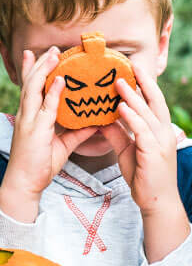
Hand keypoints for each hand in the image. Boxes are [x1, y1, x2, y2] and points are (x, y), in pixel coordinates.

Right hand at [0, 47, 96, 219]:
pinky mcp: (34, 129)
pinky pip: (45, 107)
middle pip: (30, 83)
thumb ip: (78, 133)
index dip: (33, 71)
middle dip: (39, 64)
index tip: (40, 55)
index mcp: (30, 117)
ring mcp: (28, 121)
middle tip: (52, 48)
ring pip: (34, 89)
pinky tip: (61, 80)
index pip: (31, 89)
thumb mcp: (63, 146)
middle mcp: (26, 115)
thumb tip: (96, 123)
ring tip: (54, 54)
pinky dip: (52, 92)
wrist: (24, 183)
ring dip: (44, 70)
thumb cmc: (39, 166)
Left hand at [100, 64, 182, 215]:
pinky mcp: (154, 152)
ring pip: (147, 113)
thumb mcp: (127, 150)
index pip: (152, 101)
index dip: (144, 85)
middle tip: (129, 65)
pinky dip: (132, 117)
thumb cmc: (143, 175)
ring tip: (118, 82)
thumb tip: (103, 119)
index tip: (131, 70)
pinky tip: (121, 107)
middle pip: (154, 101)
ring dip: (133, 96)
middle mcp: (162, 131)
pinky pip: (142, 130)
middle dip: (143, 82)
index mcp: (158, 129)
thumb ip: (117, 134)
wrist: (155, 200)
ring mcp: (160, 141)